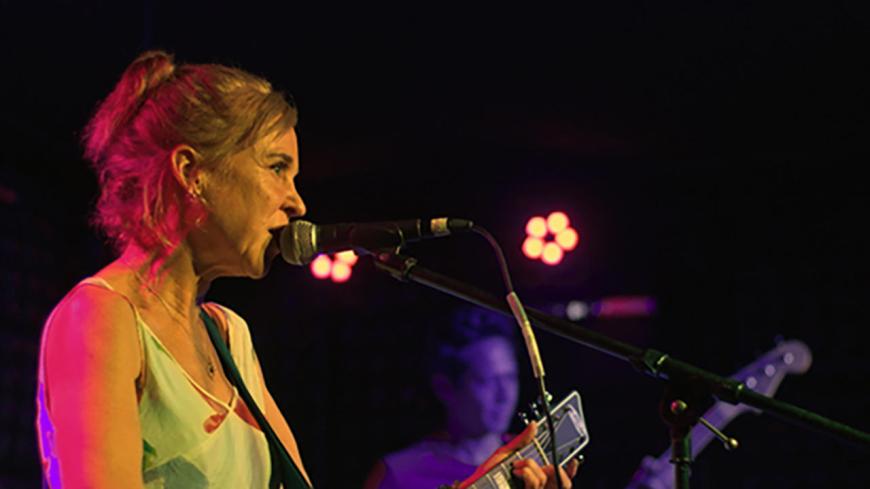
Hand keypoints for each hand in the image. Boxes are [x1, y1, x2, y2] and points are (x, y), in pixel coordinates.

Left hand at [458, 422, 580, 488]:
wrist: (473, 487)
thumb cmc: (486, 474)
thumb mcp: (505, 453)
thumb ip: (522, 441)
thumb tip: (534, 424)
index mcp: (532, 477)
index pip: (558, 478)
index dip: (570, 472)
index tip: (573, 461)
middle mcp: (534, 487)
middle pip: (561, 483)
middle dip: (555, 469)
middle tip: (542, 462)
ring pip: (544, 479)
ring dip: (530, 467)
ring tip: (516, 466)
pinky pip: (536, 484)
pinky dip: (528, 474)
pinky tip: (516, 471)